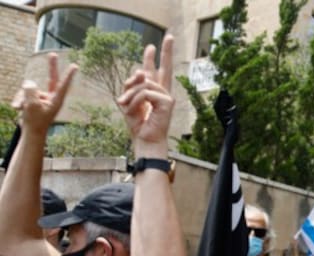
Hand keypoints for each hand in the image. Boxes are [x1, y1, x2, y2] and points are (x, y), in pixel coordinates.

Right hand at [11, 53, 77, 134]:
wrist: (30, 132)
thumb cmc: (35, 121)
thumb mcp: (32, 105)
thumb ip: (30, 91)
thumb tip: (29, 82)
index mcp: (56, 100)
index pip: (63, 85)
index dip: (68, 75)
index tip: (75, 66)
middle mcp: (50, 97)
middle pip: (51, 78)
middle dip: (51, 66)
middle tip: (52, 54)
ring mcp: (42, 98)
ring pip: (29, 89)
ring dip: (22, 98)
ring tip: (20, 108)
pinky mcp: (33, 100)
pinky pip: (24, 94)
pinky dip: (19, 101)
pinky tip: (17, 109)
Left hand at [116, 34, 174, 154]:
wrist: (145, 140)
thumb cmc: (138, 125)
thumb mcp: (129, 102)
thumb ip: (133, 86)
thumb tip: (140, 71)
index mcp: (153, 92)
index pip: (154, 72)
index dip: (152, 58)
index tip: (151, 46)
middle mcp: (162, 92)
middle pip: (165, 68)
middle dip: (167, 51)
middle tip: (170, 36)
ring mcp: (166, 96)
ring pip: (143, 82)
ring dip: (129, 93)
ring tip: (123, 104)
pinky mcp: (167, 102)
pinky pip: (145, 93)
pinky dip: (134, 101)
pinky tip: (131, 110)